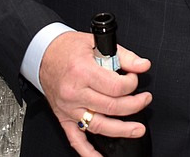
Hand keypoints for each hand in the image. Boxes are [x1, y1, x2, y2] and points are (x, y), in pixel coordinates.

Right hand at [39, 31, 151, 156]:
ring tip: (137, 129)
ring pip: (98, 125)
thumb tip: (143, 65)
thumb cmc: (69, 48)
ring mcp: (69, 108)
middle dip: (134, 105)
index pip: (115, 87)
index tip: (136, 78)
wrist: (43, 54)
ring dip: (121, 130)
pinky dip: (88, 152)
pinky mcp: (64, 118)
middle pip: (111, 107)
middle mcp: (74, 93)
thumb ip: (124, 55)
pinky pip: (75, 139)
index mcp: (83, 72)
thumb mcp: (97, 43)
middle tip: (145, 100)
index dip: (132, 83)